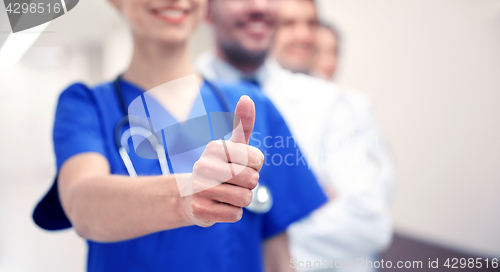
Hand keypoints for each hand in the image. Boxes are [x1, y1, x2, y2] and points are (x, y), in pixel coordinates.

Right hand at [184, 96, 263, 226]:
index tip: (241, 165)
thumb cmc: (220, 168)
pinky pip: (235, 215)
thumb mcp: (232, 145)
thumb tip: (246, 97)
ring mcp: (200, 188)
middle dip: (250, 184)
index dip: (255, 166)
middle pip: (252, 180)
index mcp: (215, 147)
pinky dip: (233, 213)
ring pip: (245, 198)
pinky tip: (220, 206)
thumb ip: (243, 123)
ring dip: (242, 200)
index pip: (257, 159)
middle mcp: (204, 165)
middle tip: (235, 182)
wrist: (190, 196)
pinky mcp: (200, 210)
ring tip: (227, 194)